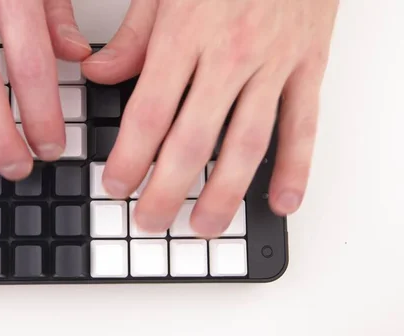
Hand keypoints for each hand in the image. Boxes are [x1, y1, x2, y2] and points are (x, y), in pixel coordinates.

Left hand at [82, 0, 338, 237]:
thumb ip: (131, 38)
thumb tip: (99, 73)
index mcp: (185, 34)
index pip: (149, 114)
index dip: (129, 159)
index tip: (116, 186)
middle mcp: (229, 55)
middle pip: (193, 142)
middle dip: (166, 191)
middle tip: (148, 220)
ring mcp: (274, 64)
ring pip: (246, 145)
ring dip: (223, 195)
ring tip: (202, 226)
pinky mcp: (309, 67)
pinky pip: (304, 125)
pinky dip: (296, 168)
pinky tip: (281, 201)